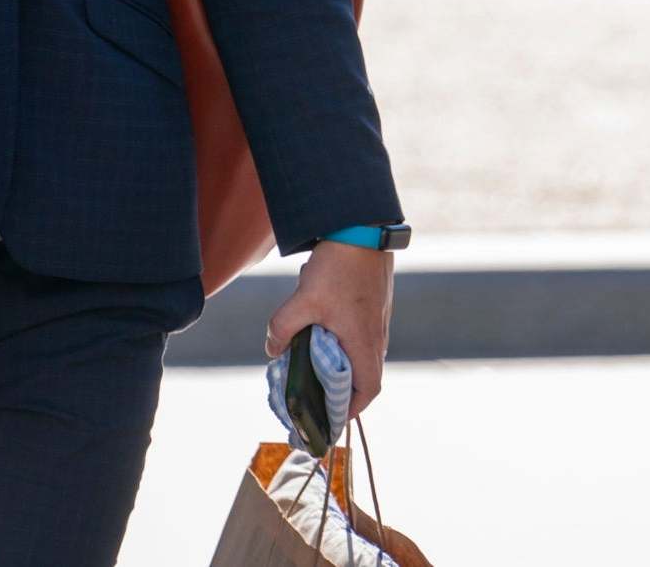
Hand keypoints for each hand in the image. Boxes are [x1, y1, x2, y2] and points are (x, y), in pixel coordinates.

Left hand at [266, 242, 393, 418]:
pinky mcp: (374, 307)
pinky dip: (342, 348)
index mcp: (364, 341)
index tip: (329, 421)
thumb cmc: (339, 266)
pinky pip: (360, 338)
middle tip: (312, 403)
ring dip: (340, 370)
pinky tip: (319, 338)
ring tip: (310, 372)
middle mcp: (376, 335)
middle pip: (364, 377)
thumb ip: (282, 330)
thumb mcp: (302, 301)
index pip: (368, 390)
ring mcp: (377, 320)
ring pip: (361, 356)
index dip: (350, 411)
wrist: (363, 229)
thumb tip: (272, 350)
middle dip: (339, 395)